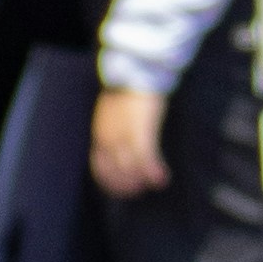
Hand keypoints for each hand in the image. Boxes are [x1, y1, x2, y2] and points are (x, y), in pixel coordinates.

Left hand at [89, 84, 170, 198]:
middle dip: (124, 185)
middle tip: (138, 191)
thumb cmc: (130, 88)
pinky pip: (146, 158)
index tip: (122, 188)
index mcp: (101, 132)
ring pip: (129, 168)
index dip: (109, 181)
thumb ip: (118, 126)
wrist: (138, 70)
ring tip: (152, 185)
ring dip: (140, 180)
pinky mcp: (142, 132)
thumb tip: (124, 138)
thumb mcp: (118, 110)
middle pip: (113, 171)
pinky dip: (154, 171)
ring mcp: (124, 136)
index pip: (99, 166)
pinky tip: (162, 179)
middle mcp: (109, 138)